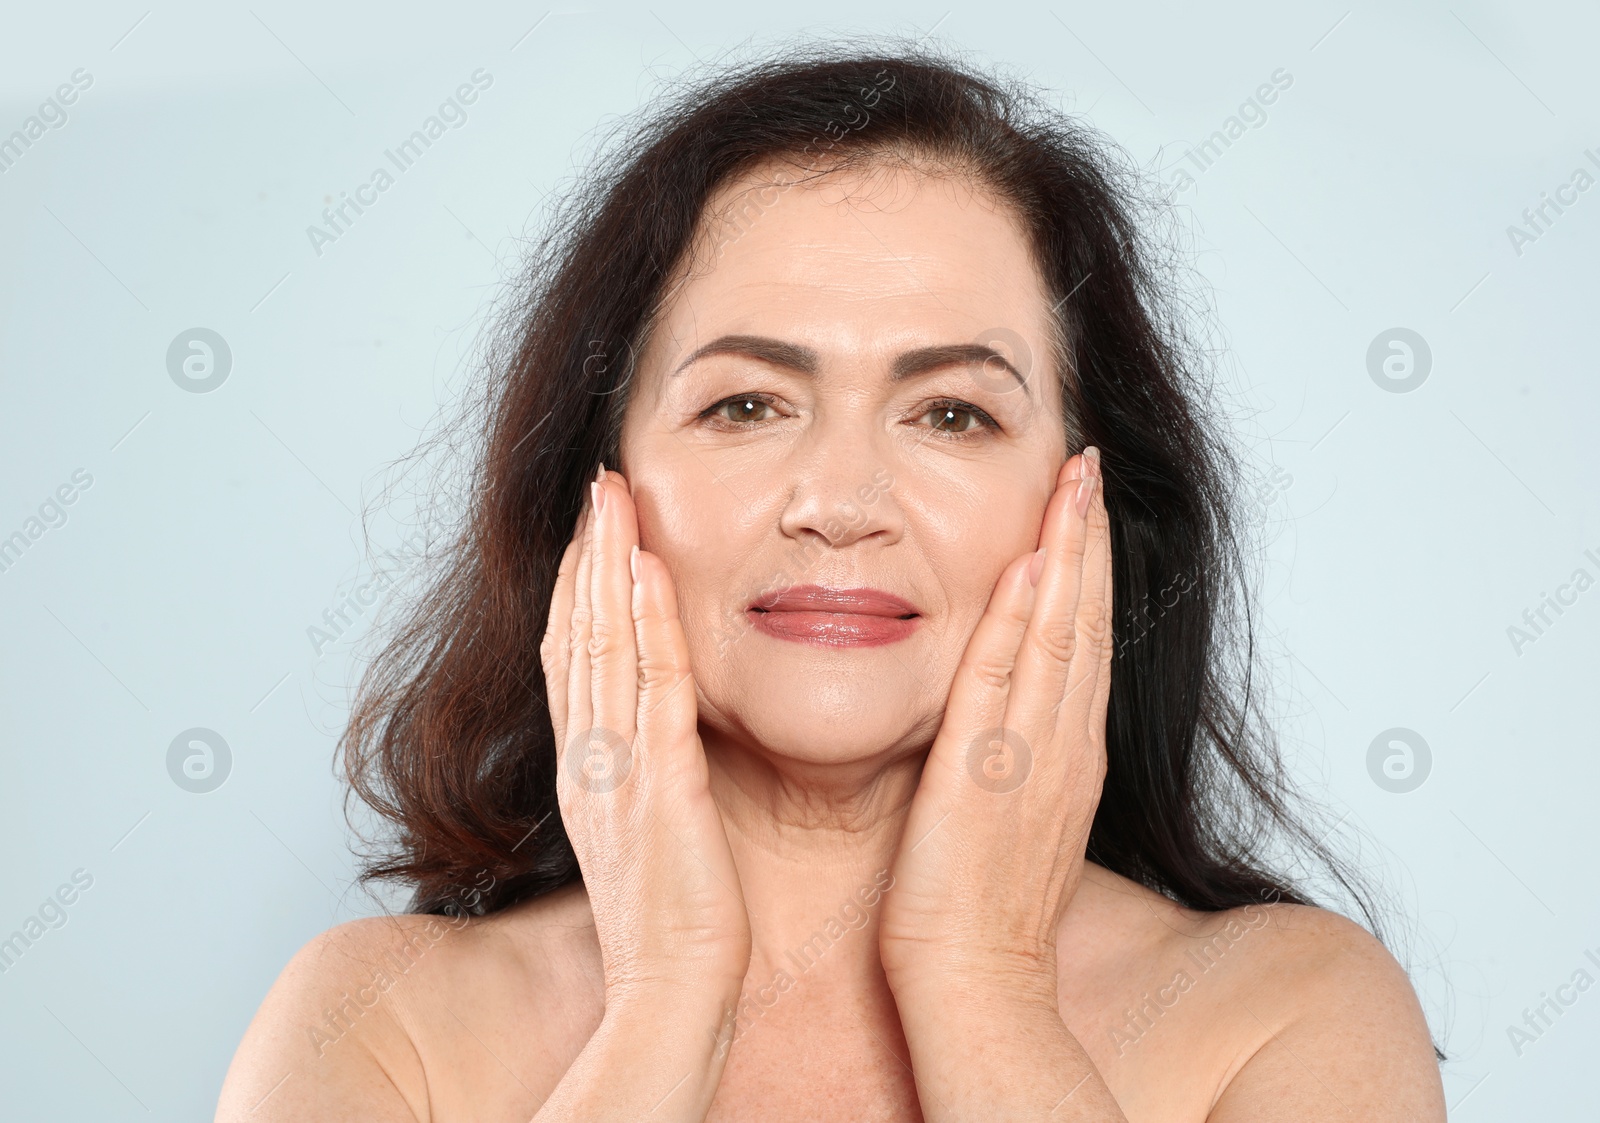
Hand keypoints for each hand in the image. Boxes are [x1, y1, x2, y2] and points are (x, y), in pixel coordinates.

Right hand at [540, 466, 752, 1003]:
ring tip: (613, 499)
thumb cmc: (669, 920)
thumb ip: (636, 772)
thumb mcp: (640, 829)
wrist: (672, 993)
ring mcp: (617, 772)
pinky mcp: (661, 790)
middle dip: (585, 555)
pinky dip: (646, 626)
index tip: (591, 529)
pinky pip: (652, 691)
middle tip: (598, 485)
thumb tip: (647, 730)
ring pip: (603, 647)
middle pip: (575, 635)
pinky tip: (649, 572)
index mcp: (584, 768)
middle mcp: (587, 760)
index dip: (576, 586)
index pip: (570, 657)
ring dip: (607, 566)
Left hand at [879, 448, 1112, 997]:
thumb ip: (1012, 766)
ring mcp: (1031, 758)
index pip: (1083, 645)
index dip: (1085, 573)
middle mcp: (1062, 748)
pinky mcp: (985, 775)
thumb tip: (1001, 730)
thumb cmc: (980, 915)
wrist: (974, 983)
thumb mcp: (1010, 823)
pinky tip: (1023, 564)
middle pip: (1085, 623)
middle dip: (1088, 539)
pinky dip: (1019, 620)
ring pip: (1059, 635)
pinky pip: (1006, 683)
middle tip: (1086, 464)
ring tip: (1071, 481)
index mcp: (1065, 758)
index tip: (1080, 510)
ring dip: (1066, 554)